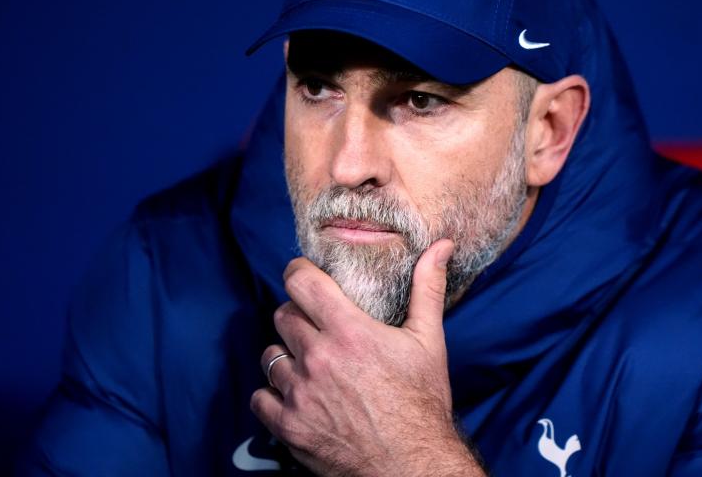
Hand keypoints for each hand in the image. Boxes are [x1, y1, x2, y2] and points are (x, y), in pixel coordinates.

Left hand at [250, 239, 485, 476]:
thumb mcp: (429, 341)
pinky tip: (296, 395)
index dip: (298, 272)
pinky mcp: (289, 426)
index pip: (301, 282)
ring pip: (270, 355)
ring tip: (308, 364)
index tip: (304, 276)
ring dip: (286, 355)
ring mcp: (299, 393)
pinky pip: (260, 397)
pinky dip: (273, 394)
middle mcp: (318, 358)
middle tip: (315, 325)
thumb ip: (428, 288)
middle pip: (282, 315)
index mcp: (349, 331)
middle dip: (297, 315)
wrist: (412, 465)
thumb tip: (441, 246)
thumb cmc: (422, 403)